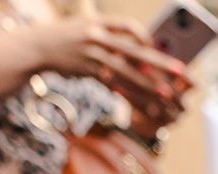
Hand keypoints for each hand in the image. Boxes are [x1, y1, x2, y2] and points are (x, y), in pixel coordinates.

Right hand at [29, 15, 189, 118]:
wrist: (37, 47)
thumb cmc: (67, 37)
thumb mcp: (86, 26)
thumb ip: (111, 34)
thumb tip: (139, 46)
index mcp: (98, 22)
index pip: (127, 26)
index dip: (144, 36)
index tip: (156, 46)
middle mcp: (96, 37)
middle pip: (135, 52)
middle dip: (160, 64)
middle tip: (181, 73)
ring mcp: (92, 56)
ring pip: (127, 74)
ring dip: (149, 86)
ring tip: (168, 97)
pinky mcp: (88, 72)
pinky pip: (114, 87)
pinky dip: (131, 97)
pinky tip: (144, 106)